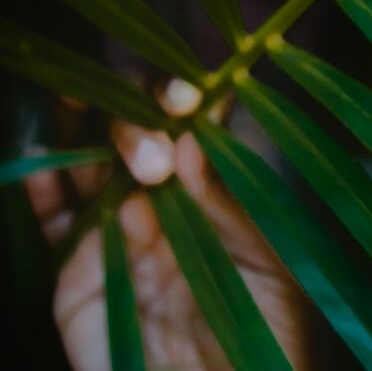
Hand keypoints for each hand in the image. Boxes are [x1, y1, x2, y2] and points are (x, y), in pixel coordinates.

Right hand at [25, 80, 311, 370]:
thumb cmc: (269, 333)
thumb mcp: (268, 260)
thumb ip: (228, 201)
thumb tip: (191, 133)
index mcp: (216, 193)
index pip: (190, 126)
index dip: (180, 100)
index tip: (185, 98)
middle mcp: (164, 205)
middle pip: (133, 135)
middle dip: (133, 124)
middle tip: (153, 160)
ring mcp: (117, 237)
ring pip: (86, 165)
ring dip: (81, 132)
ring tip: (75, 101)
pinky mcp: (76, 278)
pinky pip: (53, 223)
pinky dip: (41, 186)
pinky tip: (43, 157)